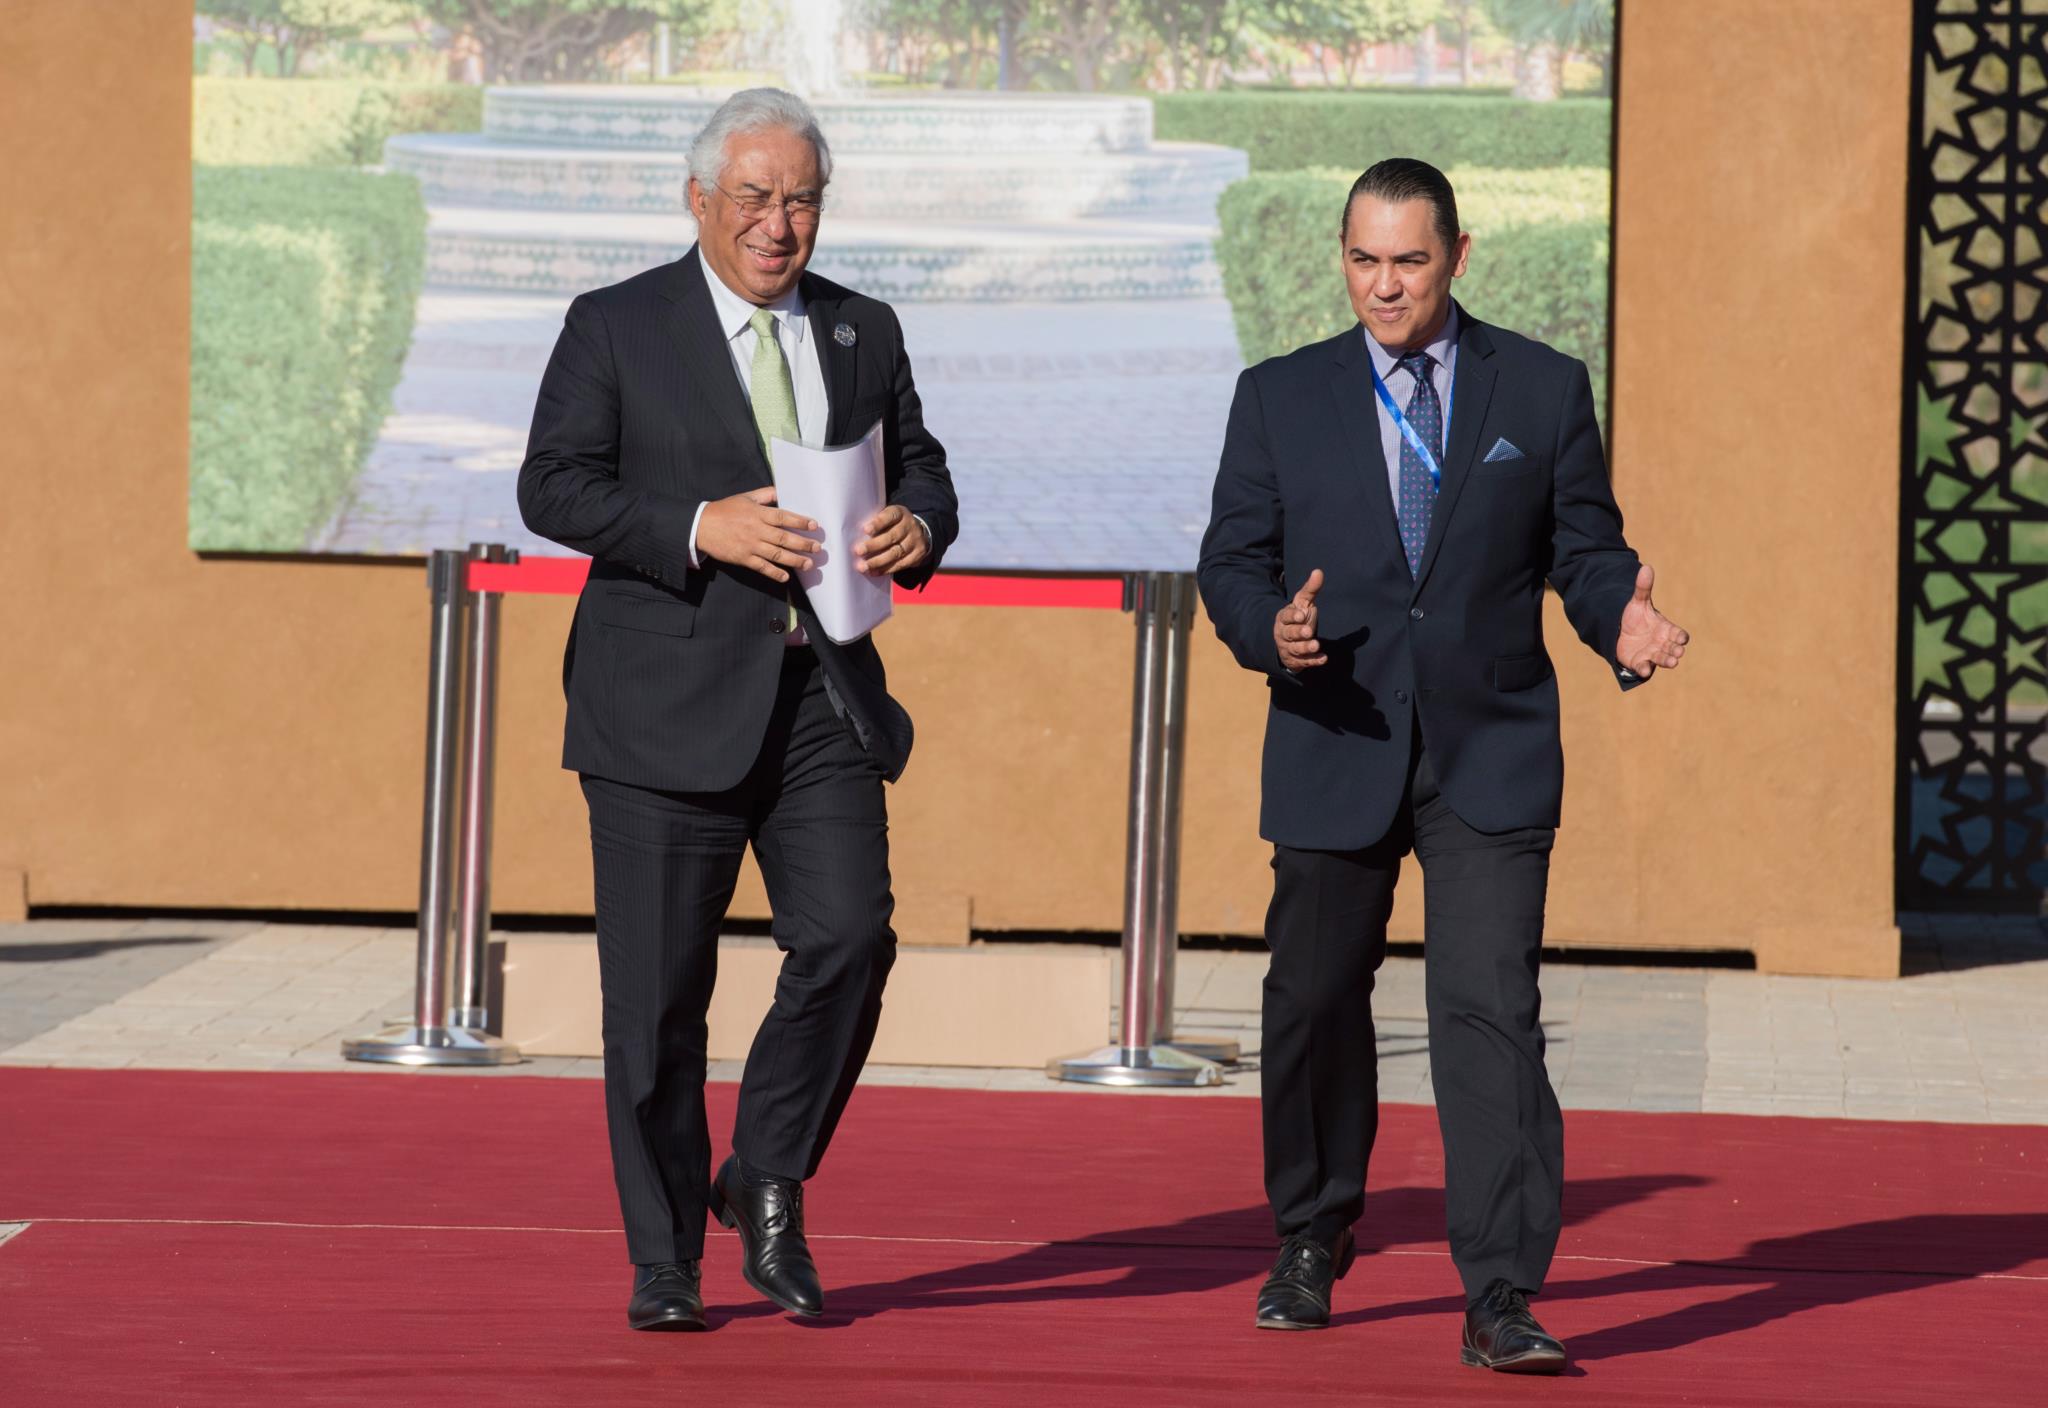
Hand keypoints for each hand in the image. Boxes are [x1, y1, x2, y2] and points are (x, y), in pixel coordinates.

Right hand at [696, 487, 818, 583]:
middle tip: (818, 548)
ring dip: (794, 560)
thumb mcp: (745, 497)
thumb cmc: (725, 510)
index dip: (799, 521)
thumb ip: (765, 494)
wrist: (701, 526)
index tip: (814, 525)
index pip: (783, 517)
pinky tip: (786, 577)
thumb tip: (782, 490)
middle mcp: (756, 530)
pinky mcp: (743, 558)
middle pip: (783, 538)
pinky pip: (762, 567)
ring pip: (776, 554)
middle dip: (803, 543)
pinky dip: (774, 573)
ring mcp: (750, 546)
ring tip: (809, 564)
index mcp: (758, 514)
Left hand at [854, 503, 928, 576]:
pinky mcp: (917, 555)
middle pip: (892, 536)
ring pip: (896, 552)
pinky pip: (901, 564)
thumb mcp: (888, 517)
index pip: (890, 516)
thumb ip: (876, 522)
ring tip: (863, 566)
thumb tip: (855, 534)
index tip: (865, 529)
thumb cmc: (894, 525)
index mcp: (900, 513)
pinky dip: (886, 569)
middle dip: (874, 545)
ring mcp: (915, 541)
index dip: (878, 523)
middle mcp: (909, 526)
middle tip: (858, 551)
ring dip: (877, 561)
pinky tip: (874, 572)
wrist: (919, 533)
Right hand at [1274, 568, 1326, 672]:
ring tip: (1316, 645)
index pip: (1285, 616)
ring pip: (1295, 649)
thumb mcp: (1303, 604)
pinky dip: (1312, 661)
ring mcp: (1289, 648)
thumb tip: (1318, 571)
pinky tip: (1323, 658)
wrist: (1288, 643)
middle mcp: (1284, 634)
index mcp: (1284, 618)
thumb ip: (1310, 589)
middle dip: (1298, 633)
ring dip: (1305, 647)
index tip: (1301, 615)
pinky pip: (1304, 662)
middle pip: (1289, 633)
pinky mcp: (1296, 661)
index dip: (1292, 616)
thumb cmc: (1298, 619)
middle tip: (1308, 631)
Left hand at [1615, 563, 1689, 677]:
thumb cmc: (1635, 618)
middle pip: (1674, 648)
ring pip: (1663, 659)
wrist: (1619, 631)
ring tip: (1672, 661)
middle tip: (1678, 651)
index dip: (1681, 636)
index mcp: (1666, 630)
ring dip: (1667, 661)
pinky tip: (1643, 669)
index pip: (1679, 634)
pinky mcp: (1640, 662)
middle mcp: (1662, 644)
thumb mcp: (1638, 602)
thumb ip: (1643, 588)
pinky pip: (1644, 668)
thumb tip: (1646, 567)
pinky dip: (1645, 670)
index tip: (1680, 638)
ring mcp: (1652, 654)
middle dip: (1676, 650)